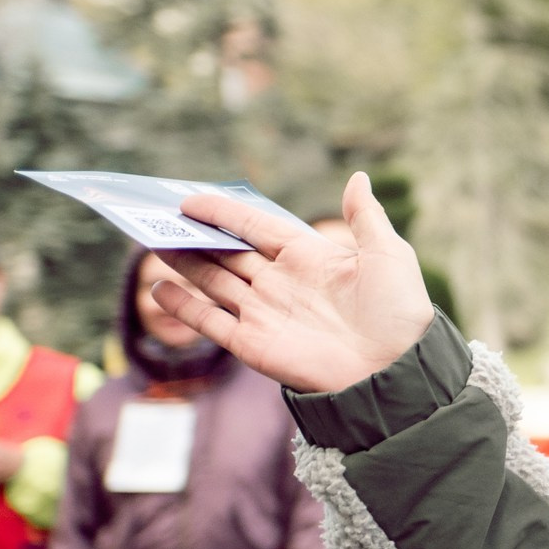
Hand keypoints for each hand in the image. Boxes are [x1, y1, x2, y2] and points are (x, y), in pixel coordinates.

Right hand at [152, 173, 435, 394]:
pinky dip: (184, 305)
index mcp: (309, 256)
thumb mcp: (388, 254)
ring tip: (150, 243)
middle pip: (228, 252)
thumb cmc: (398, 312)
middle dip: (195, 235)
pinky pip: (211, 321)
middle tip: (157, 216)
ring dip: (183, 263)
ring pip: (213, 281)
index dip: (224, 213)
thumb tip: (358, 177)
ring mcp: (265, 312)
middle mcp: (281, 282)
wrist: (395, 371)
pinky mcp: (254, 344)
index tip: (189, 199)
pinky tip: (160, 288)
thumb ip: (365, 217)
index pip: (256, 227)